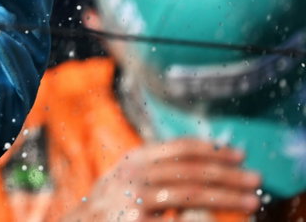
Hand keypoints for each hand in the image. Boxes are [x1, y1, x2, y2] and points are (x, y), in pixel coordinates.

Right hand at [64, 139, 260, 221]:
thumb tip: (198, 169)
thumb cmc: (108, 210)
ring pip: (191, 192)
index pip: (178, 148)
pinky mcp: (136, 218)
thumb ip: (152, 173)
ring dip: (226, 196)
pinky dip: (205, 217)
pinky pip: (180, 218)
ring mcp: (134, 197)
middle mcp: (133, 173)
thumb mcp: (125, 183)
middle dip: (227, 173)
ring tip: (251, 200)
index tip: (237, 154)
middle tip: (255, 178)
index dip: (211, 149)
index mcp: (132, 160)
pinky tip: (222, 219)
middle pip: (190, 169)